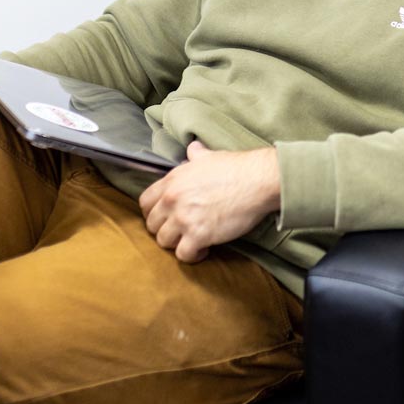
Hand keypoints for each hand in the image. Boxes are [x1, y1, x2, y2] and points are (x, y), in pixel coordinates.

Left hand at [139, 140, 282, 262]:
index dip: (154, 212)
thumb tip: (193, 148)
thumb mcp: (210, 157)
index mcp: (172, 181)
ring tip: (194, 240)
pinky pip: (183, 254)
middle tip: (182, 231)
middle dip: (165, 229)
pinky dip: (193, 255)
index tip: (166, 217)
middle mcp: (172, 200)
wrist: (258, 180)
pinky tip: (205, 249)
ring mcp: (184, 218)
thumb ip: (196, 156)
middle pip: (152, 225)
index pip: (145, 202)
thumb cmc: (237, 168)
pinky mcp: (198, 235)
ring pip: (164, 241)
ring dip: (178, 243)